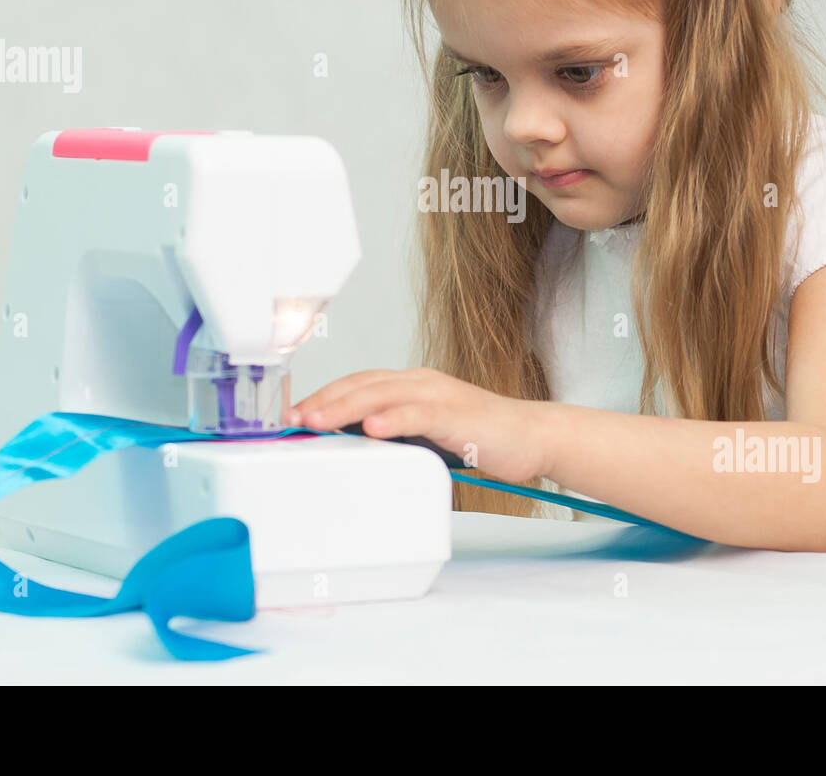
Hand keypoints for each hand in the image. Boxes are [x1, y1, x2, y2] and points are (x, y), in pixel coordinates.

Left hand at [286, 367, 551, 484]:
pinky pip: (419, 414)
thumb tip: (358, 443)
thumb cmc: (480, 436)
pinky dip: (394, 420)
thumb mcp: (427, 434)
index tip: (296, 413)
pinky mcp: (456, 414)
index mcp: (412, 384)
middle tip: (294, 419)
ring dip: (346, 408)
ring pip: (383, 395)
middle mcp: (421, 382)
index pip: (359, 383)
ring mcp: (439, 395)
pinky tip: (373, 429)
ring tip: (317, 421)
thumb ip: (397, 433)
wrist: (530, 436)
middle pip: (363, 385)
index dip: (325, 395)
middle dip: (324, 401)